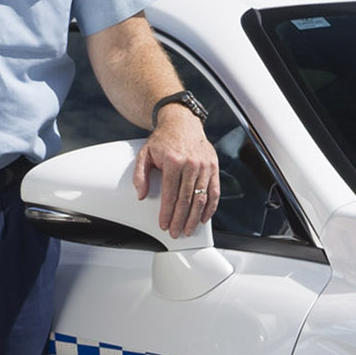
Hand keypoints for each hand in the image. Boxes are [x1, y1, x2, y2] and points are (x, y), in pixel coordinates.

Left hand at [134, 108, 221, 237]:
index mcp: (173, 161)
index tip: (164, 224)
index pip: (170, 194)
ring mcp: (205, 165)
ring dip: (195, 218)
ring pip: (201, 198)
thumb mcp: (145, 154)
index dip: (167, 213)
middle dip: (180, 220)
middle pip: (186, 200)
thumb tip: (141, 195)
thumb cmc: (163, 140)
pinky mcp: (213, 166)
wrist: (181, 122)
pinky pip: (214, 191)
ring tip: (189, 229)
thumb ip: (140, 175)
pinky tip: (204, 218)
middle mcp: (191, 164)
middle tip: (176, 232)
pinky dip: (210, 207)